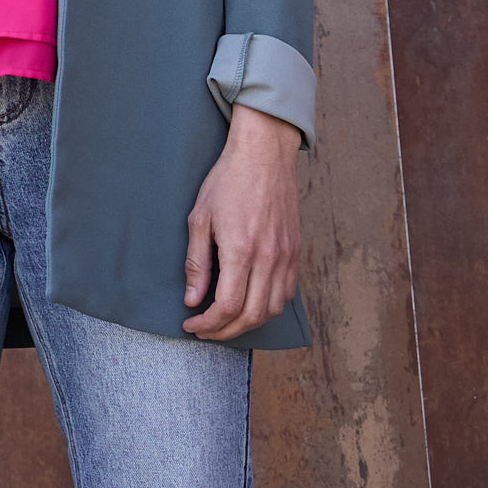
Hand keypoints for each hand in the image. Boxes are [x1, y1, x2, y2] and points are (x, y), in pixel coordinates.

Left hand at [184, 103, 304, 338]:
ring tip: (224, 322)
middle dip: (226, 331)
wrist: (263, 157)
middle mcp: (269, 258)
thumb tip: (192, 299)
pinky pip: (286, 293)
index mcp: (242, 250)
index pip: (228, 305)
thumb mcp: (199, 218)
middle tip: (204, 330)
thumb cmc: (227, 183)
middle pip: (252, 315)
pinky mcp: (296, 253)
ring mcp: (287, 257)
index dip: (209, 323)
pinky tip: (250, 305)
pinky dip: (267, 308)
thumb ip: (197, 263)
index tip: (191, 324)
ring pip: (272, 309)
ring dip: (248, 324)